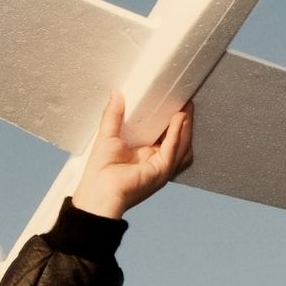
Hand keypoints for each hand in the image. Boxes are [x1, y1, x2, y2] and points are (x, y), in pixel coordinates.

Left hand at [71, 92, 192, 220]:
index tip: (173, 102)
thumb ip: (113, 115)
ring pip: (181, 144)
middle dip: (184, 122)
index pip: (164, 135)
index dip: (170, 120)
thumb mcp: (107, 135)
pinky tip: (179, 119)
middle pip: (178, 140)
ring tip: (185, 108)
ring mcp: (161, 167)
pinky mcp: (161, 170)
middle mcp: (156, 161)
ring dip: (185, 126)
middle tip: (185, 102)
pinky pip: (173, 149)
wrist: (99, 192)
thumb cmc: (100, 172)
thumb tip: (116, 94)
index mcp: (146, 154)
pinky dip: (178, 133)